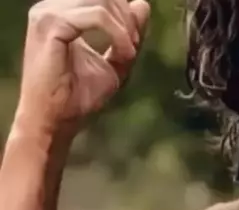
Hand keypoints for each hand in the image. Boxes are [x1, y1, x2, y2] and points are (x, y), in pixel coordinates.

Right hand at [14, 0, 150, 139]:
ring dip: (125, 28)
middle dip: (128, 20)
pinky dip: (118, 35)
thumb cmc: (78, 96)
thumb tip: (142, 3)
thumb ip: (129, 34)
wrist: (56, 120)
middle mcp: (52, 8)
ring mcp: (48, 14)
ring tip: (128, 54)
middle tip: (134, 47)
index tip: (135, 42)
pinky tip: (124, 55)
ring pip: (103, 3)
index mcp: (63, 13)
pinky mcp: (52, 25)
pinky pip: (98, 16)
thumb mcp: (116, 61)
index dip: (127, 14)